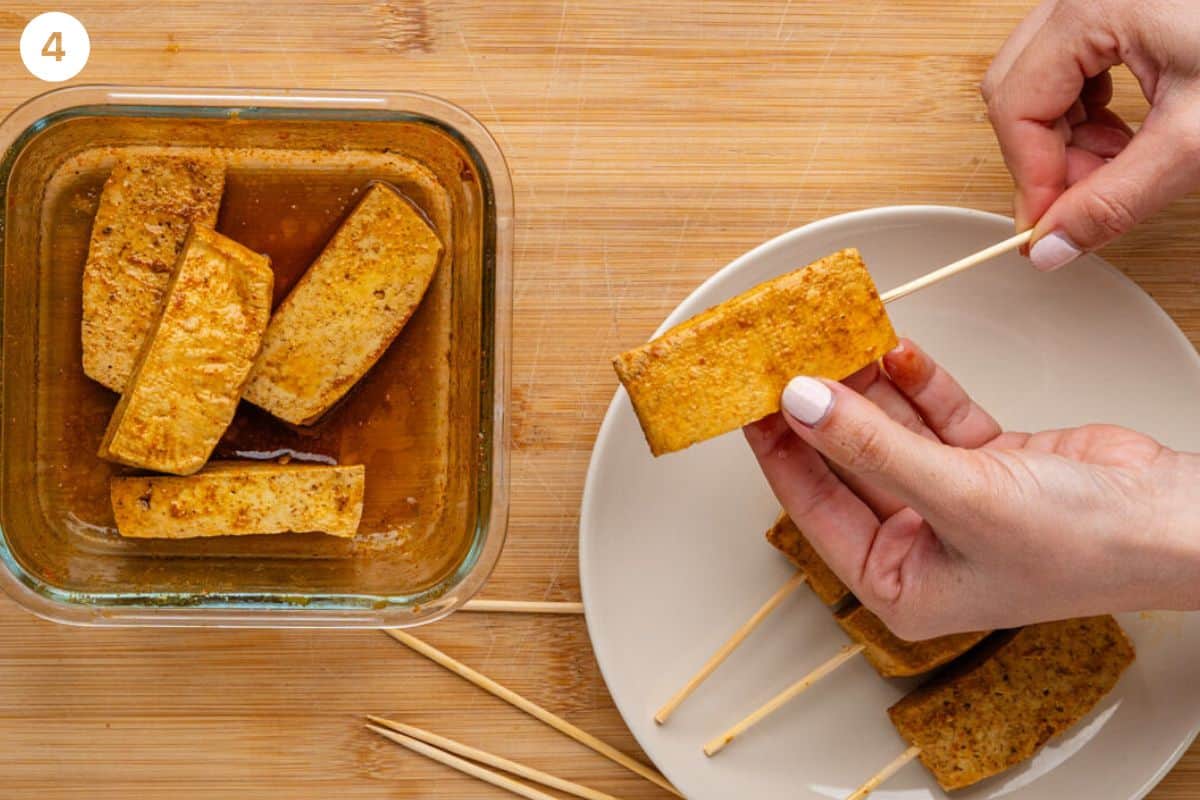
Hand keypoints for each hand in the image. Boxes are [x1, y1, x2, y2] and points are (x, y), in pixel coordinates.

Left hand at [744, 339, 1199, 638]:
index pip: (814, 507)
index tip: (750, 403)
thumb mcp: (958, 494)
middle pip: (848, 462)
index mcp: (900, 584)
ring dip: (866, 385)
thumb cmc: (1084, 546)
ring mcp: (953, 501)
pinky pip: (934, 416)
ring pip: (890, 431)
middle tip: (788, 357)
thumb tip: (801, 403)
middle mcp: (920, 545)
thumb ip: (873, 445)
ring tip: (836, 335)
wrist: (1179, 521)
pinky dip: (917, 383)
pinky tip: (892, 349)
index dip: (779, 451)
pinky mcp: (987, 464)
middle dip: (823, 407)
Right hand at [981, 0, 1199, 269]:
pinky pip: (1074, 65)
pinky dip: (1089, 112)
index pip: (1018, 107)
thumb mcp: (1196, 140)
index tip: (1051, 231)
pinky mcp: (1128, 8)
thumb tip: (1052, 247)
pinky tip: (1128, 136)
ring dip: (1067, 138)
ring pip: (1042, 80)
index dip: (1032, 178)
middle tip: (1083, 202)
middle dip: (1045, 157)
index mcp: (1094, 7)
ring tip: (1117, 167)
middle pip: (1017, 89)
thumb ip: (1117, 200)